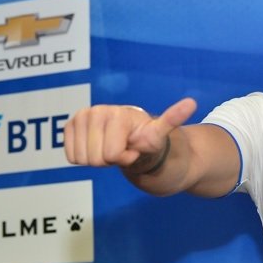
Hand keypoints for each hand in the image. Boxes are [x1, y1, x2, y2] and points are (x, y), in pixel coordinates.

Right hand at [64, 98, 196, 168]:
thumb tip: (192, 103)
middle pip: (95, 158)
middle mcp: (96, 110)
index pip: (113, 154)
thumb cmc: (147, 139)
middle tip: (123, 148)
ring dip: (98, 159)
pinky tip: (99, 146)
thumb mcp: (160, 133)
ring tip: (112, 146)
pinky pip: (71, 156)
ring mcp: (81, 116)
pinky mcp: (70, 125)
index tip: (134, 148)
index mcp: (118, 114)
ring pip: (81, 159)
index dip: (125, 158)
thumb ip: (173, 119)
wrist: (133, 138)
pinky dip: (84, 157)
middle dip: (111, 159)